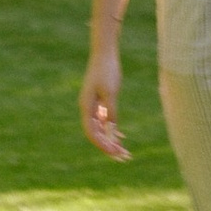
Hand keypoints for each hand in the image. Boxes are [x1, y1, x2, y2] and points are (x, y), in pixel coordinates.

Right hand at [79, 43, 129, 161]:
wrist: (105, 53)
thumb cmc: (107, 70)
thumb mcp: (111, 91)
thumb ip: (111, 110)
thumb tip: (112, 128)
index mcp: (86, 106)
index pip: (92, 132)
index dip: (102, 144)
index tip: (115, 153)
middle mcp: (87, 108)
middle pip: (96, 134)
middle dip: (109, 147)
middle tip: (123, 158)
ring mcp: (94, 105)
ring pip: (101, 129)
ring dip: (112, 140)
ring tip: (124, 151)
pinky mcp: (100, 101)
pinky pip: (105, 120)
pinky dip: (112, 129)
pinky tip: (121, 136)